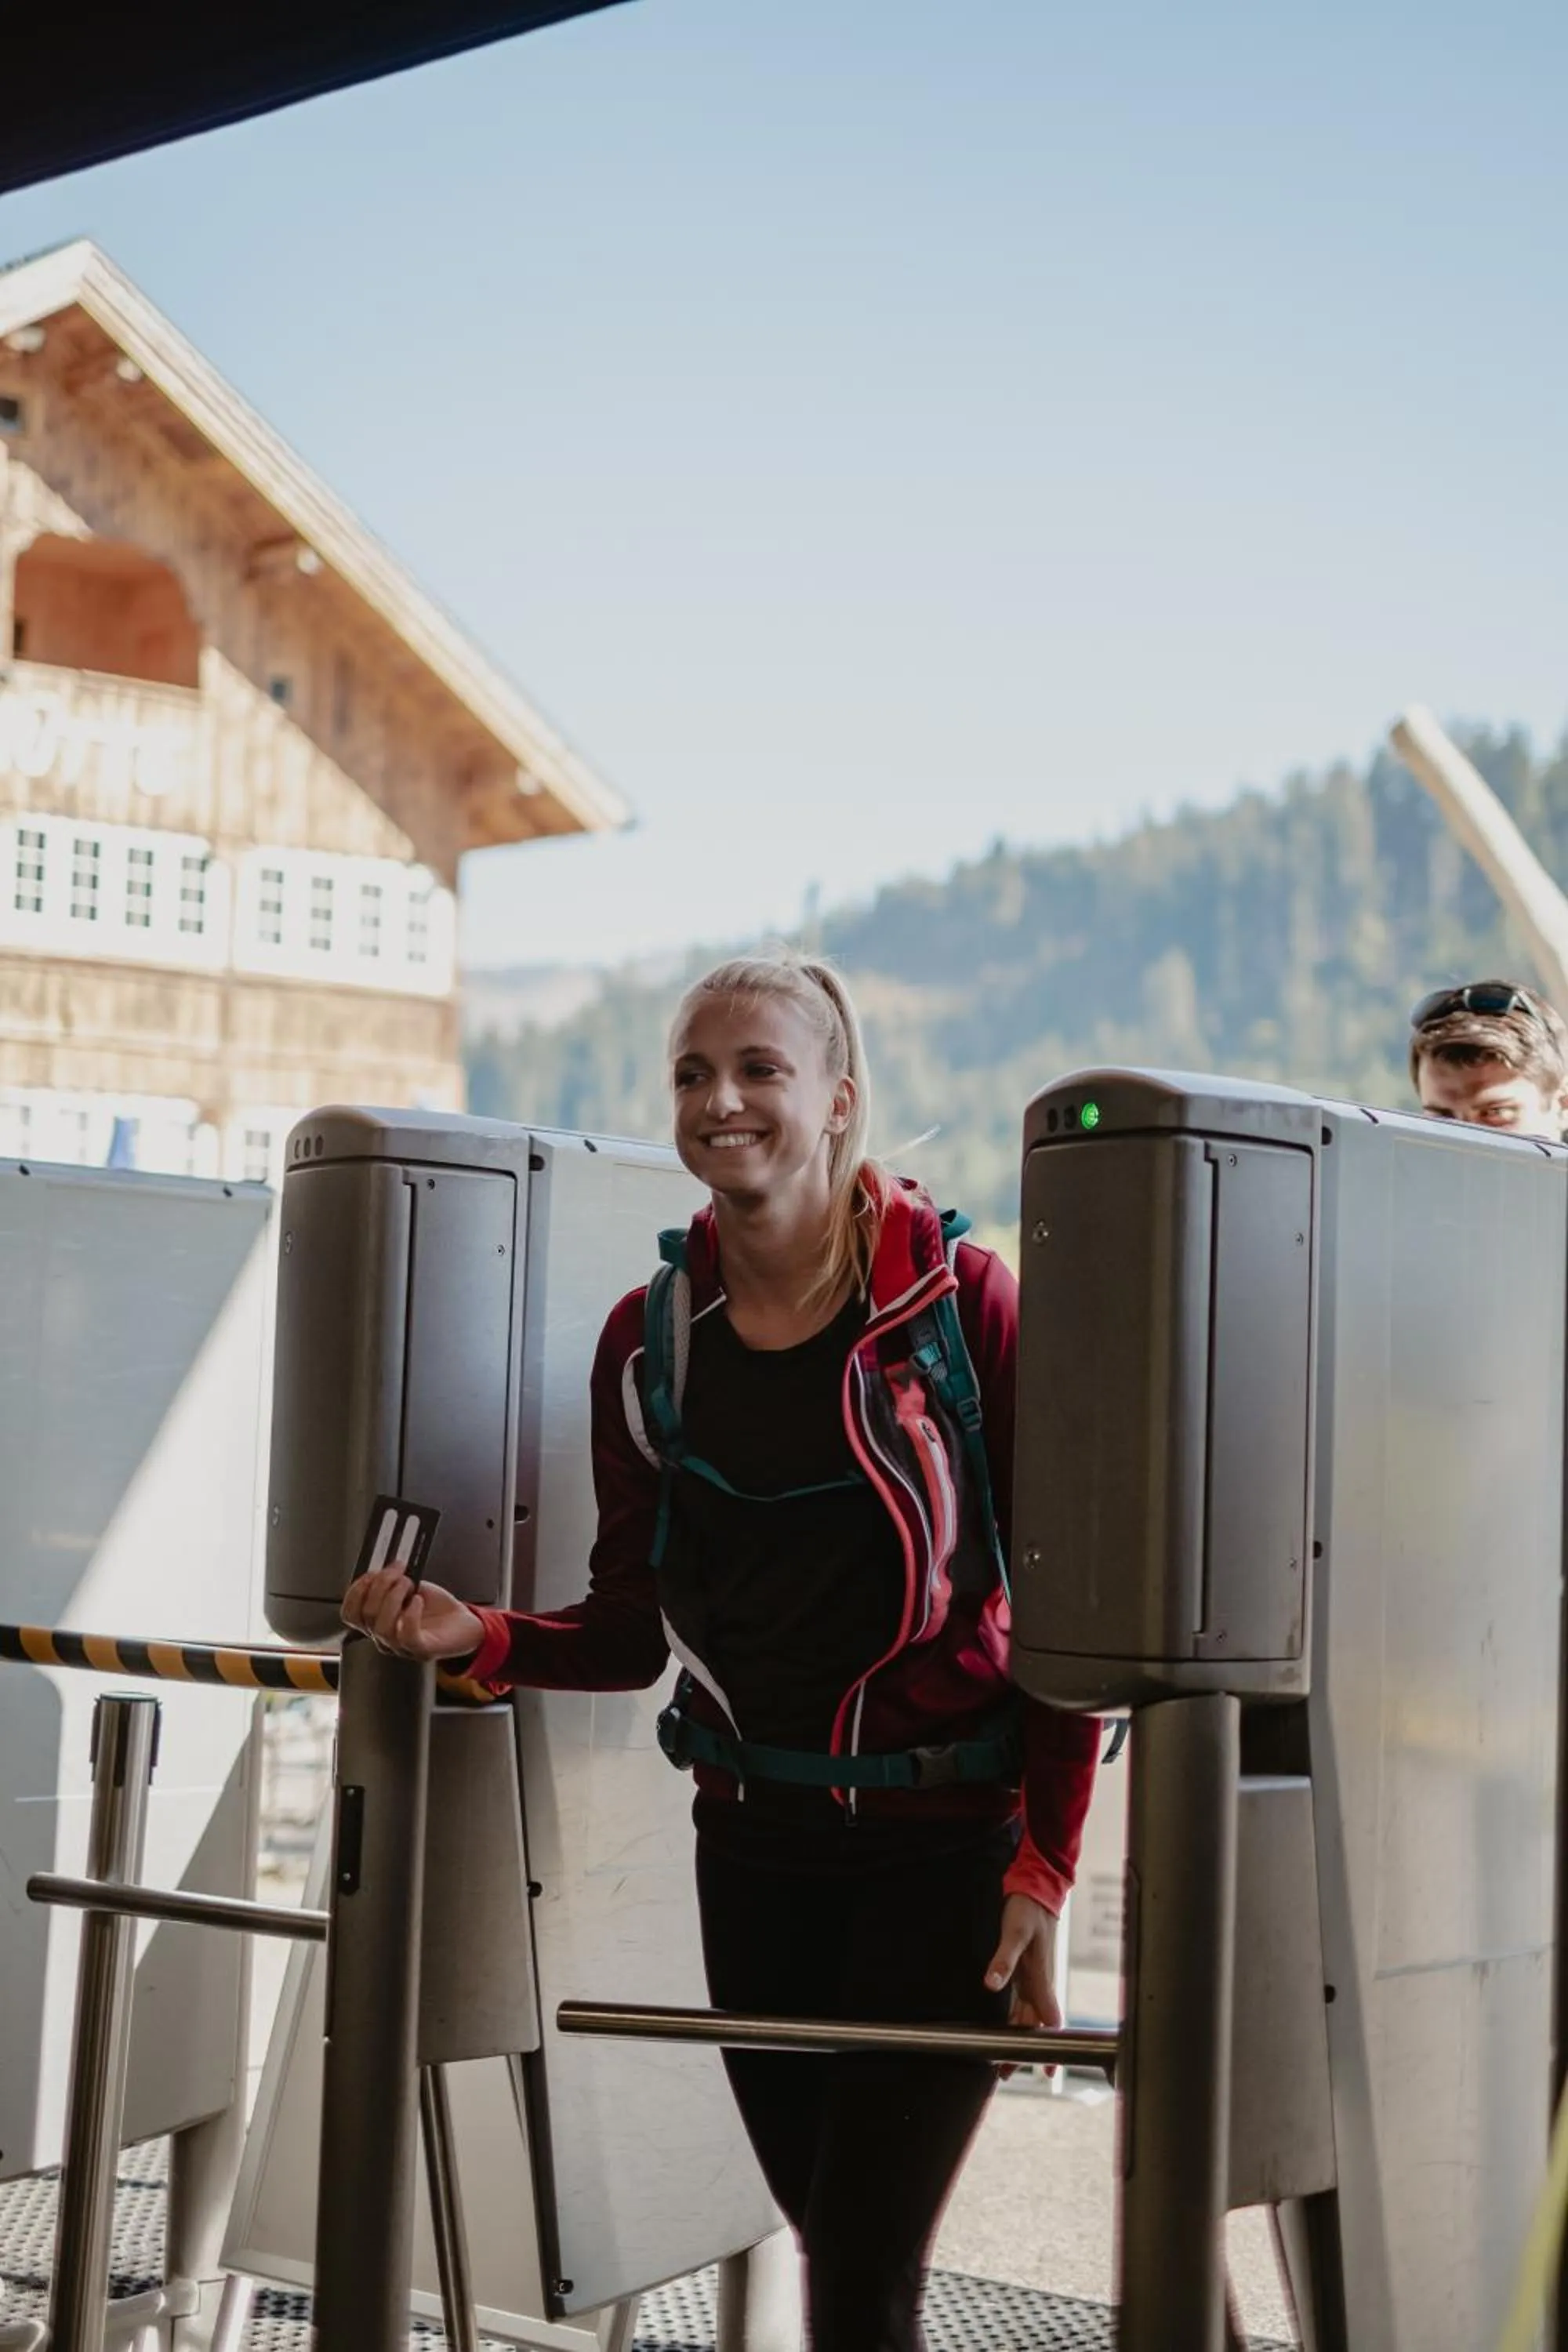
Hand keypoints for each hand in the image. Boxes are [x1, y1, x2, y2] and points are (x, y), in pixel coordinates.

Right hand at [341, 1569, 482, 1662]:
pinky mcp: (421, 1651)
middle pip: (366, 1616)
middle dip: (379, 1586)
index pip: (350, 1614)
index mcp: (377, 1623)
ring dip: (393, 1598)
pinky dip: (411, 1615)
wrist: (465, 1625)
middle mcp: (385, 1638)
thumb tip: (383, 1567)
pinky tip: (418, 1601)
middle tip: (397, 1570)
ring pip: (382, 1627)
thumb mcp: (410, 1588)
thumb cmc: (437, 1609)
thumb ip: (393, 1581)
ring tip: (408, 1583)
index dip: (355, 1592)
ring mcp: (401, 1647)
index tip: (370, 1573)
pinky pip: (407, 1636)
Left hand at [984, 1893, 1061, 2075]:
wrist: (1035, 1888)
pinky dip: (1013, 2016)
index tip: (1047, 2072)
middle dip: (1023, 2049)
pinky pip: (1020, 1999)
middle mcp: (1038, 1982)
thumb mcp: (1015, 1932)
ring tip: (1001, 2057)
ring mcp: (1032, 1976)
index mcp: (1041, 1979)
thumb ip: (1003, 1959)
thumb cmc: (1028, 1909)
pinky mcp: (1024, 1968)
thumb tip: (992, 1984)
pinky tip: (1003, 2023)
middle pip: (1033, 2024)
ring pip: (1026, 2014)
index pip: (1048, 2022)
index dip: (1048, 2047)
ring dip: (1016, 2036)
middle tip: (1006, 2072)